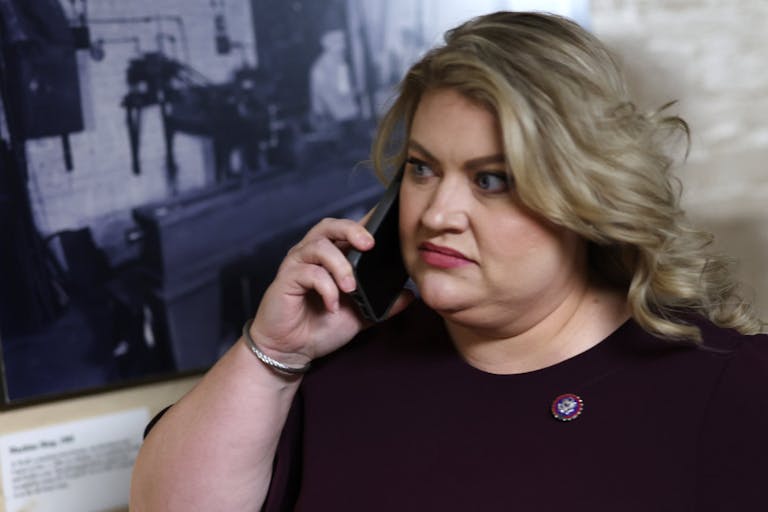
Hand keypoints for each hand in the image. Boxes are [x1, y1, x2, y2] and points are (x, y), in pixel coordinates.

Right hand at [249, 217, 410, 366]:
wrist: (292, 350)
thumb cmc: (321, 327)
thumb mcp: (360, 315)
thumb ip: (383, 304)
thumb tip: (410, 294)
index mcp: (331, 256)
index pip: (348, 230)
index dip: (365, 222)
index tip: (387, 223)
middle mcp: (312, 254)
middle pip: (330, 225)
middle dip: (352, 230)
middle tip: (369, 245)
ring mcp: (297, 265)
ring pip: (319, 246)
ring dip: (340, 266)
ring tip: (351, 288)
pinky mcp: (286, 280)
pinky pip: (308, 273)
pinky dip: (326, 288)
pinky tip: (333, 305)